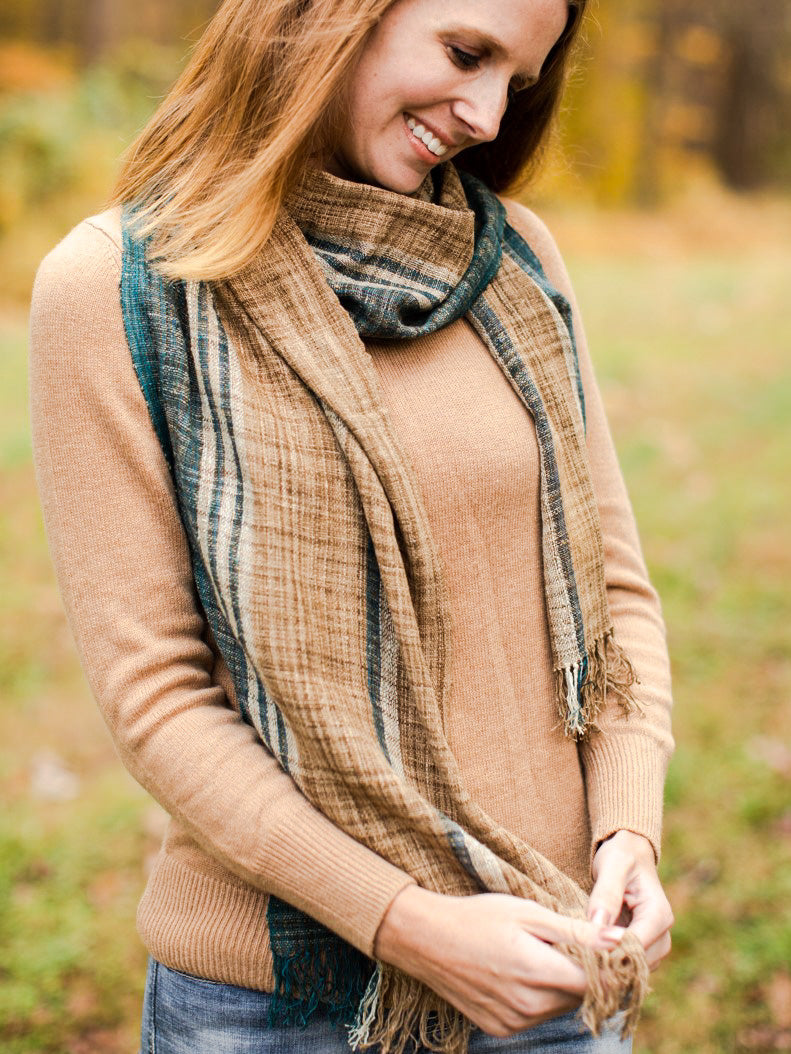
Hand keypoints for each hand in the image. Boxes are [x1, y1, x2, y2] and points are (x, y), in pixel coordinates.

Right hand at [374, 885, 622, 1037]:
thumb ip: (578, 931)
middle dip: (586, 973)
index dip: (611, 966)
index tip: (611, 948)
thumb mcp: (529, 913)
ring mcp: (513, 1021)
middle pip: (581, 996)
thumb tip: (622, 939)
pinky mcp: (501, 1029)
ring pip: (561, 1008)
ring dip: (563, 986)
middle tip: (571, 944)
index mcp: (537, 971)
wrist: (427, 939)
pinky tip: (522, 972)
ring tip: (541, 954)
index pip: (599, 982)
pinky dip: (540, 997)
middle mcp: (528, 1005)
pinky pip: (537, 1016)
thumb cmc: (480, 916)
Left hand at [589, 830, 673, 970]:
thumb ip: (606, 894)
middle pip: (636, 964)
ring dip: (607, 967)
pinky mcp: (640, 949)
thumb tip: (599, 926)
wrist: (629, 854)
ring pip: (631, 970)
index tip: (581, 948)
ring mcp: (653, 945)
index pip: (636, 946)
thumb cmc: (621, 855)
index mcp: (659, 915)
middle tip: (575, 955)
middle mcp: (662, 935)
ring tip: (577, 956)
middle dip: (607, 963)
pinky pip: (625, 966)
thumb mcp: (612, 866)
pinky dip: (607, 964)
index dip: (609, 950)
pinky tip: (585, 956)